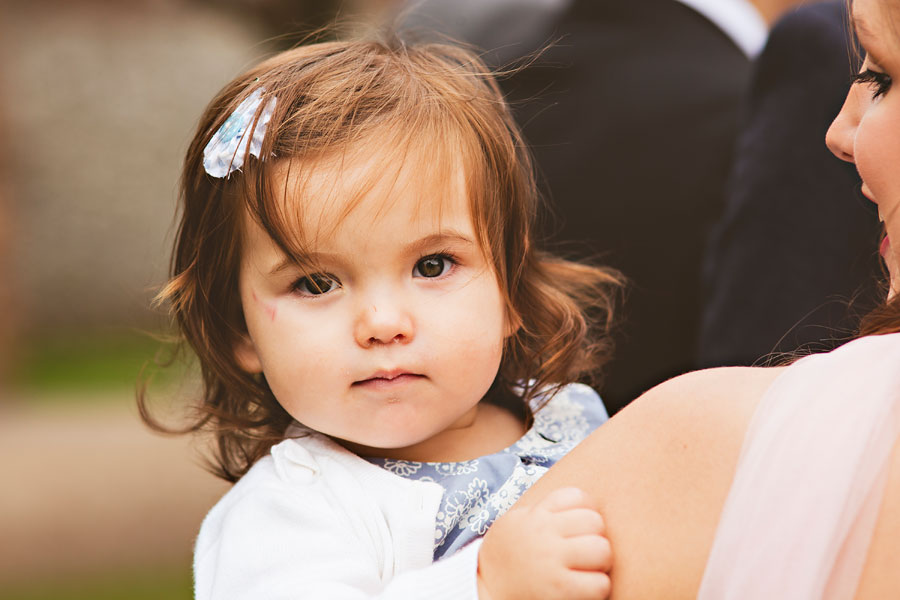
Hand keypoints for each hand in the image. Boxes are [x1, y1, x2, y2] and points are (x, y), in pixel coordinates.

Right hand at [477, 487, 611, 599]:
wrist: (484, 587)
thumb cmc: (508, 554)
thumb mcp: (518, 521)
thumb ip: (546, 510)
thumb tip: (587, 504)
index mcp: (536, 515)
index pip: (578, 497)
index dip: (587, 511)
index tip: (580, 527)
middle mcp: (544, 534)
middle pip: (595, 522)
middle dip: (597, 537)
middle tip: (586, 551)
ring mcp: (552, 562)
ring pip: (602, 550)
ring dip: (601, 562)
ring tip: (589, 569)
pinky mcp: (559, 589)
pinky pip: (599, 583)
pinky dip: (597, 587)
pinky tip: (584, 588)